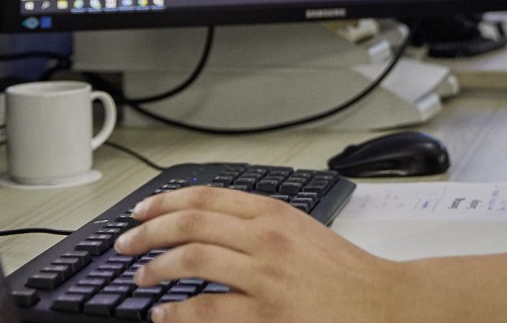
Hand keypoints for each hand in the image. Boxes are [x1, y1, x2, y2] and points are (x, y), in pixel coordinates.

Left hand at [115, 186, 396, 322]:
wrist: (380, 301)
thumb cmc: (343, 271)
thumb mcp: (301, 230)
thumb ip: (260, 223)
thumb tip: (210, 225)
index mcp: (274, 212)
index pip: (207, 196)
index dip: (165, 202)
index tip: (141, 212)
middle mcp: (266, 238)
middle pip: (192, 222)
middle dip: (149, 232)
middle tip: (125, 245)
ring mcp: (265, 275)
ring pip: (193, 259)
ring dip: (156, 267)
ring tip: (141, 277)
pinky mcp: (266, 314)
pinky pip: (208, 309)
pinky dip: (178, 311)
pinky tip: (164, 315)